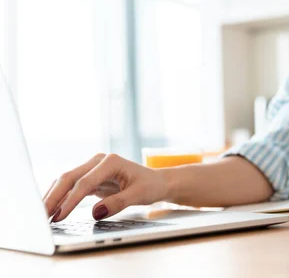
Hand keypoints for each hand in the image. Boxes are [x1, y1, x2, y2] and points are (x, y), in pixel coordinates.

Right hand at [43, 153, 168, 221]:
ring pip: (67, 181)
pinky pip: (71, 187)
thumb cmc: (150, 185)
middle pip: (70, 178)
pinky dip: (61, 197)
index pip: (85, 182)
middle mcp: (98, 162)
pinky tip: (52, 209)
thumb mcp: (139, 195)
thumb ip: (118, 203)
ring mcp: (93, 168)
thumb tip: (96, 213)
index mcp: (110, 162)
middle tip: (42, 216)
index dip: (71, 200)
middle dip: (54, 197)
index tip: (60, 215)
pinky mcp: (90, 177)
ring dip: (54, 197)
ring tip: (42, 215)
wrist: (156, 182)